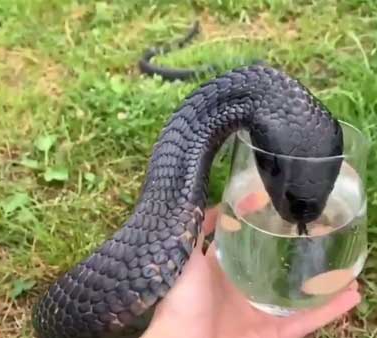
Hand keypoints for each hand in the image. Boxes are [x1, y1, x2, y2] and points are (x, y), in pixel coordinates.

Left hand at [142, 207, 360, 337]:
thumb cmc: (180, 299)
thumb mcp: (187, 256)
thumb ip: (197, 230)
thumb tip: (212, 202)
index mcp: (220, 272)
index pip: (244, 247)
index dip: (261, 231)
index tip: (281, 212)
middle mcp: (240, 292)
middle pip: (275, 274)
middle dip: (296, 260)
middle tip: (321, 242)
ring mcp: (255, 315)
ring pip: (296, 299)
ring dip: (322, 287)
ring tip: (347, 272)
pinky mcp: (268, 334)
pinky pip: (302, 323)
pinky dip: (326, 312)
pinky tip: (349, 296)